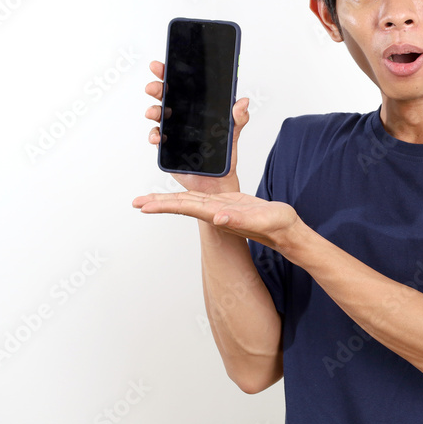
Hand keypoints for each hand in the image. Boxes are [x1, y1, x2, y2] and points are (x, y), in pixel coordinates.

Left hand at [133, 191, 300, 251]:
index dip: (163, 205)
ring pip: (188, 201)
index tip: (143, 206)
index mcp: (218, 214)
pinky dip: (187, 193)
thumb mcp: (261, 220)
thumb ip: (239, 220)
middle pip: (180, 204)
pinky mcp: (226, 203)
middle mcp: (214, 212)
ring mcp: (219, 209)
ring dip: (168, 199)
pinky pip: (201, 196)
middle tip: (135, 202)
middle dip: (157, 203)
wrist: (287, 231)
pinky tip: (180, 192)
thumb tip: (216, 218)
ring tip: (148, 199)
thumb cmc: (277, 227)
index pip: (184, 207)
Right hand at [143, 60, 249, 194]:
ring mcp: (173, 131)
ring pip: (158, 116)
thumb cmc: (225, 155)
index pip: (182, 86)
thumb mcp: (234, 133)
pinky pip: (157, 138)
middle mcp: (182, 117)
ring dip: (153, 111)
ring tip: (154, 113)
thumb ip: (238, 118)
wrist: (218, 180)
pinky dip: (154, 135)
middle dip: (157, 89)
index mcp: (197, 108)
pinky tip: (157, 136)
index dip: (170, 74)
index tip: (161, 66)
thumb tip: (243, 102)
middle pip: (165, 97)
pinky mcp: (168, 147)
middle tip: (154, 87)